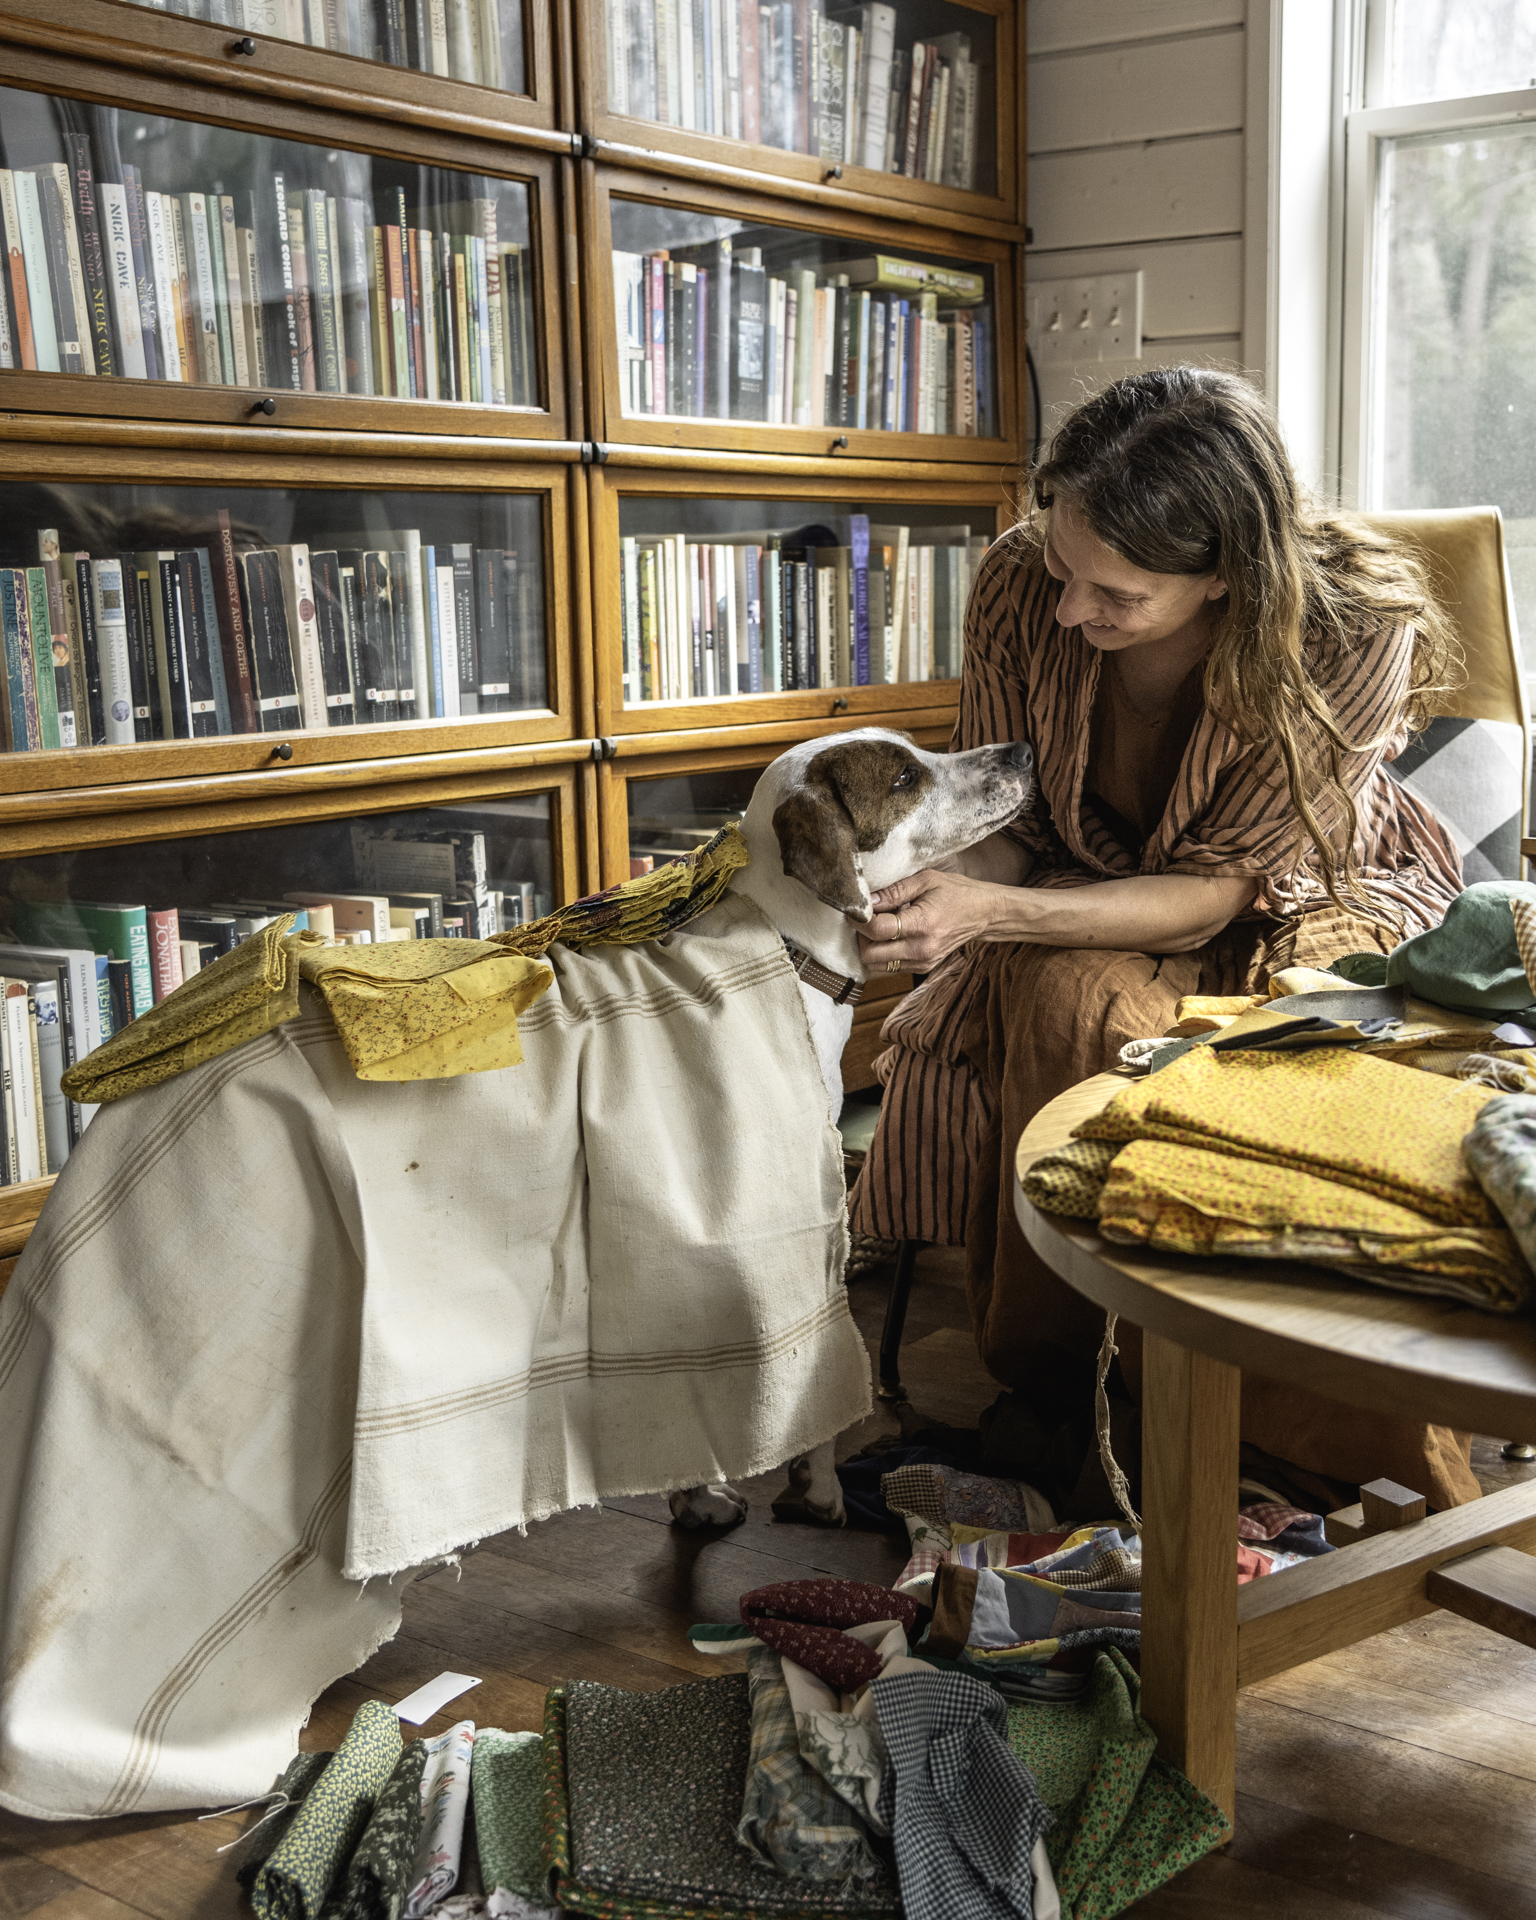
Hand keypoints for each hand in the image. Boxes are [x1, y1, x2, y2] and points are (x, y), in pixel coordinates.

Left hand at [856, 868, 1011, 972]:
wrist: (984, 914)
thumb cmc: (956, 892)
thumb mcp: (926, 880)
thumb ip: (894, 891)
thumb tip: (867, 900)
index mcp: (922, 924)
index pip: (877, 931)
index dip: (859, 921)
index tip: (855, 910)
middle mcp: (921, 949)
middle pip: (870, 955)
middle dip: (861, 937)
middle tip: (867, 919)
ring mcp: (922, 962)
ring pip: (876, 966)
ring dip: (870, 947)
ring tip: (881, 926)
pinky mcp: (923, 969)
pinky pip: (889, 968)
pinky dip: (883, 954)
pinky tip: (893, 936)